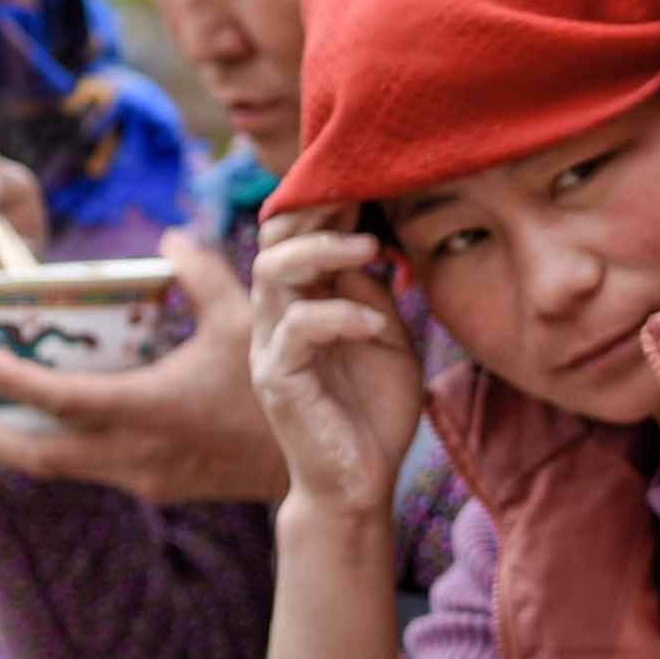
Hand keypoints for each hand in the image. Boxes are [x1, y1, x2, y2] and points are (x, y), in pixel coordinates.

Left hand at [0, 231, 288, 503]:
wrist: (316, 467)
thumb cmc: (282, 388)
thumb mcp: (247, 321)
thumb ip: (202, 273)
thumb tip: (168, 235)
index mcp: (151, 409)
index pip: (63, 400)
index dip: (13, 381)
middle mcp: (137, 452)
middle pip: (41, 455)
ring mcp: (145, 477)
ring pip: (61, 469)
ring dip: (15, 448)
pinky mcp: (157, 487)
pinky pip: (90, 471)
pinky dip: (57, 453)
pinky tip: (47, 433)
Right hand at [250, 214, 422, 534]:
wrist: (362, 484)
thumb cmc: (375, 411)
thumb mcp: (387, 339)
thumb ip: (373, 293)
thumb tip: (368, 243)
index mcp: (301, 303)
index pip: (295, 234)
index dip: (323, 201)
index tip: (365, 173)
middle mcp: (277, 318)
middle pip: (273, 239)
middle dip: (312, 209)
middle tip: (355, 190)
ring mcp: (272, 348)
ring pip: (273, 273)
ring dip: (321, 251)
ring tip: (367, 247)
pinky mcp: (278, 381)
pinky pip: (297, 329)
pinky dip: (340, 316)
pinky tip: (374, 325)